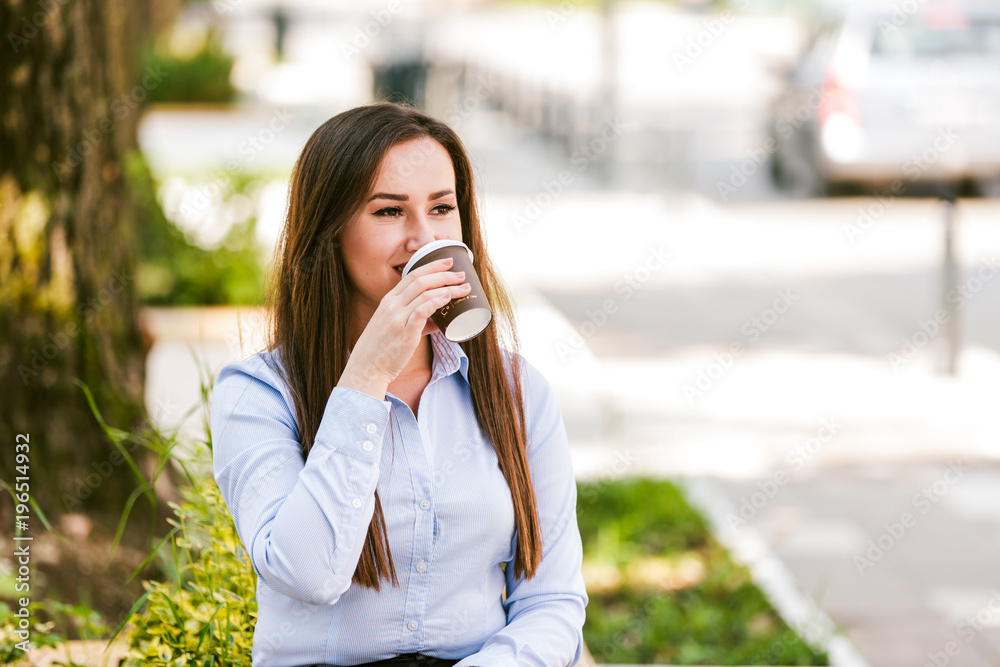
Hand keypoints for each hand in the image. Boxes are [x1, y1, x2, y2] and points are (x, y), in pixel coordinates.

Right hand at [338, 256, 470, 396]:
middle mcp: (392, 305)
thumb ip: (418, 322)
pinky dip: (436, 302)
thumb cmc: (382, 349)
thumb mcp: (396, 327)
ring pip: (425, 294)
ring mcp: (397, 318)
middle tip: (461, 274)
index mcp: (389, 300)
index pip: (412, 275)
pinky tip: (447, 299)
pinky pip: (421, 312)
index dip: (432, 266)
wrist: (367, 368)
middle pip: (421, 281)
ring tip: (463, 288)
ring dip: (447, 288)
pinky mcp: (404, 332)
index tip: (448, 263)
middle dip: (443, 274)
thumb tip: (442, 322)